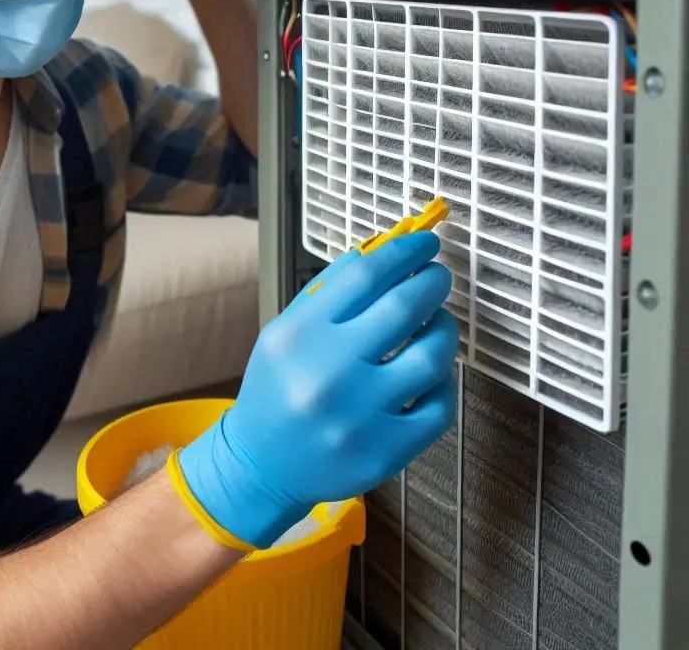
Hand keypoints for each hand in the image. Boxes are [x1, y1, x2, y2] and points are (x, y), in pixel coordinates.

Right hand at [177, 233, 457, 547]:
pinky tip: (432, 371)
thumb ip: (329, 290)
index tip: (425, 243)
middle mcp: (328, 373)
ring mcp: (360, 416)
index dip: (405, 252)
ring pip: (431, 357)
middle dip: (432, 282)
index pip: (365, 276)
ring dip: (444, 329)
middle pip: (403, 308)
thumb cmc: (278, 388)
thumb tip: (380, 251)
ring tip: (437, 322)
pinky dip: (444, 382)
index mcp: (300, 335)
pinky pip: (439, 407)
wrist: (261, 463)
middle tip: (438, 276)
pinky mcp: (385, 451)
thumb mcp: (286, 330)